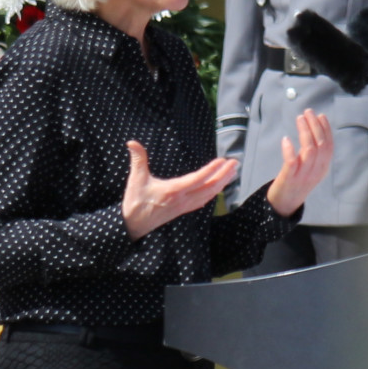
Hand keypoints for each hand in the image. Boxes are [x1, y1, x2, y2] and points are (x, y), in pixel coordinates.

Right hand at [122, 141, 237, 239]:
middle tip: (235, 163)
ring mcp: (185, 206)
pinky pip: (203, 201)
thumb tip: (132, 143)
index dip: (212, 170)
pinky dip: (214, 193)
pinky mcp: (183, 210)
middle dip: (224, 175)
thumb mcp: (136, 179)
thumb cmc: (135, 202)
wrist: (134, 225)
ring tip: (232, 172)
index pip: (198, 179)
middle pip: (209, 187)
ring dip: (222, 183)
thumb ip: (138, 160)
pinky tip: (219, 187)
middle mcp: (182, 199)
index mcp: (173, 191)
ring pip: (209, 195)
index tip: (222, 161)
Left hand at [266, 109, 332, 217]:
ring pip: (309, 150)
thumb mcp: (311, 168)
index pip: (329, 146)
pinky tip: (286, 139)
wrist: (284, 204)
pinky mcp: (289, 178)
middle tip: (308, 112)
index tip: (320, 115)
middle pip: (320, 145)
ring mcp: (303, 175)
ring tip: (299, 119)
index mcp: (323, 168)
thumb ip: (314, 154)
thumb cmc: (296, 182)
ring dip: (305, 132)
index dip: (326, 129)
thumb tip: (313, 130)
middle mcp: (316, 171)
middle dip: (315, 126)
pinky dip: (290, 149)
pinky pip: (292, 162)